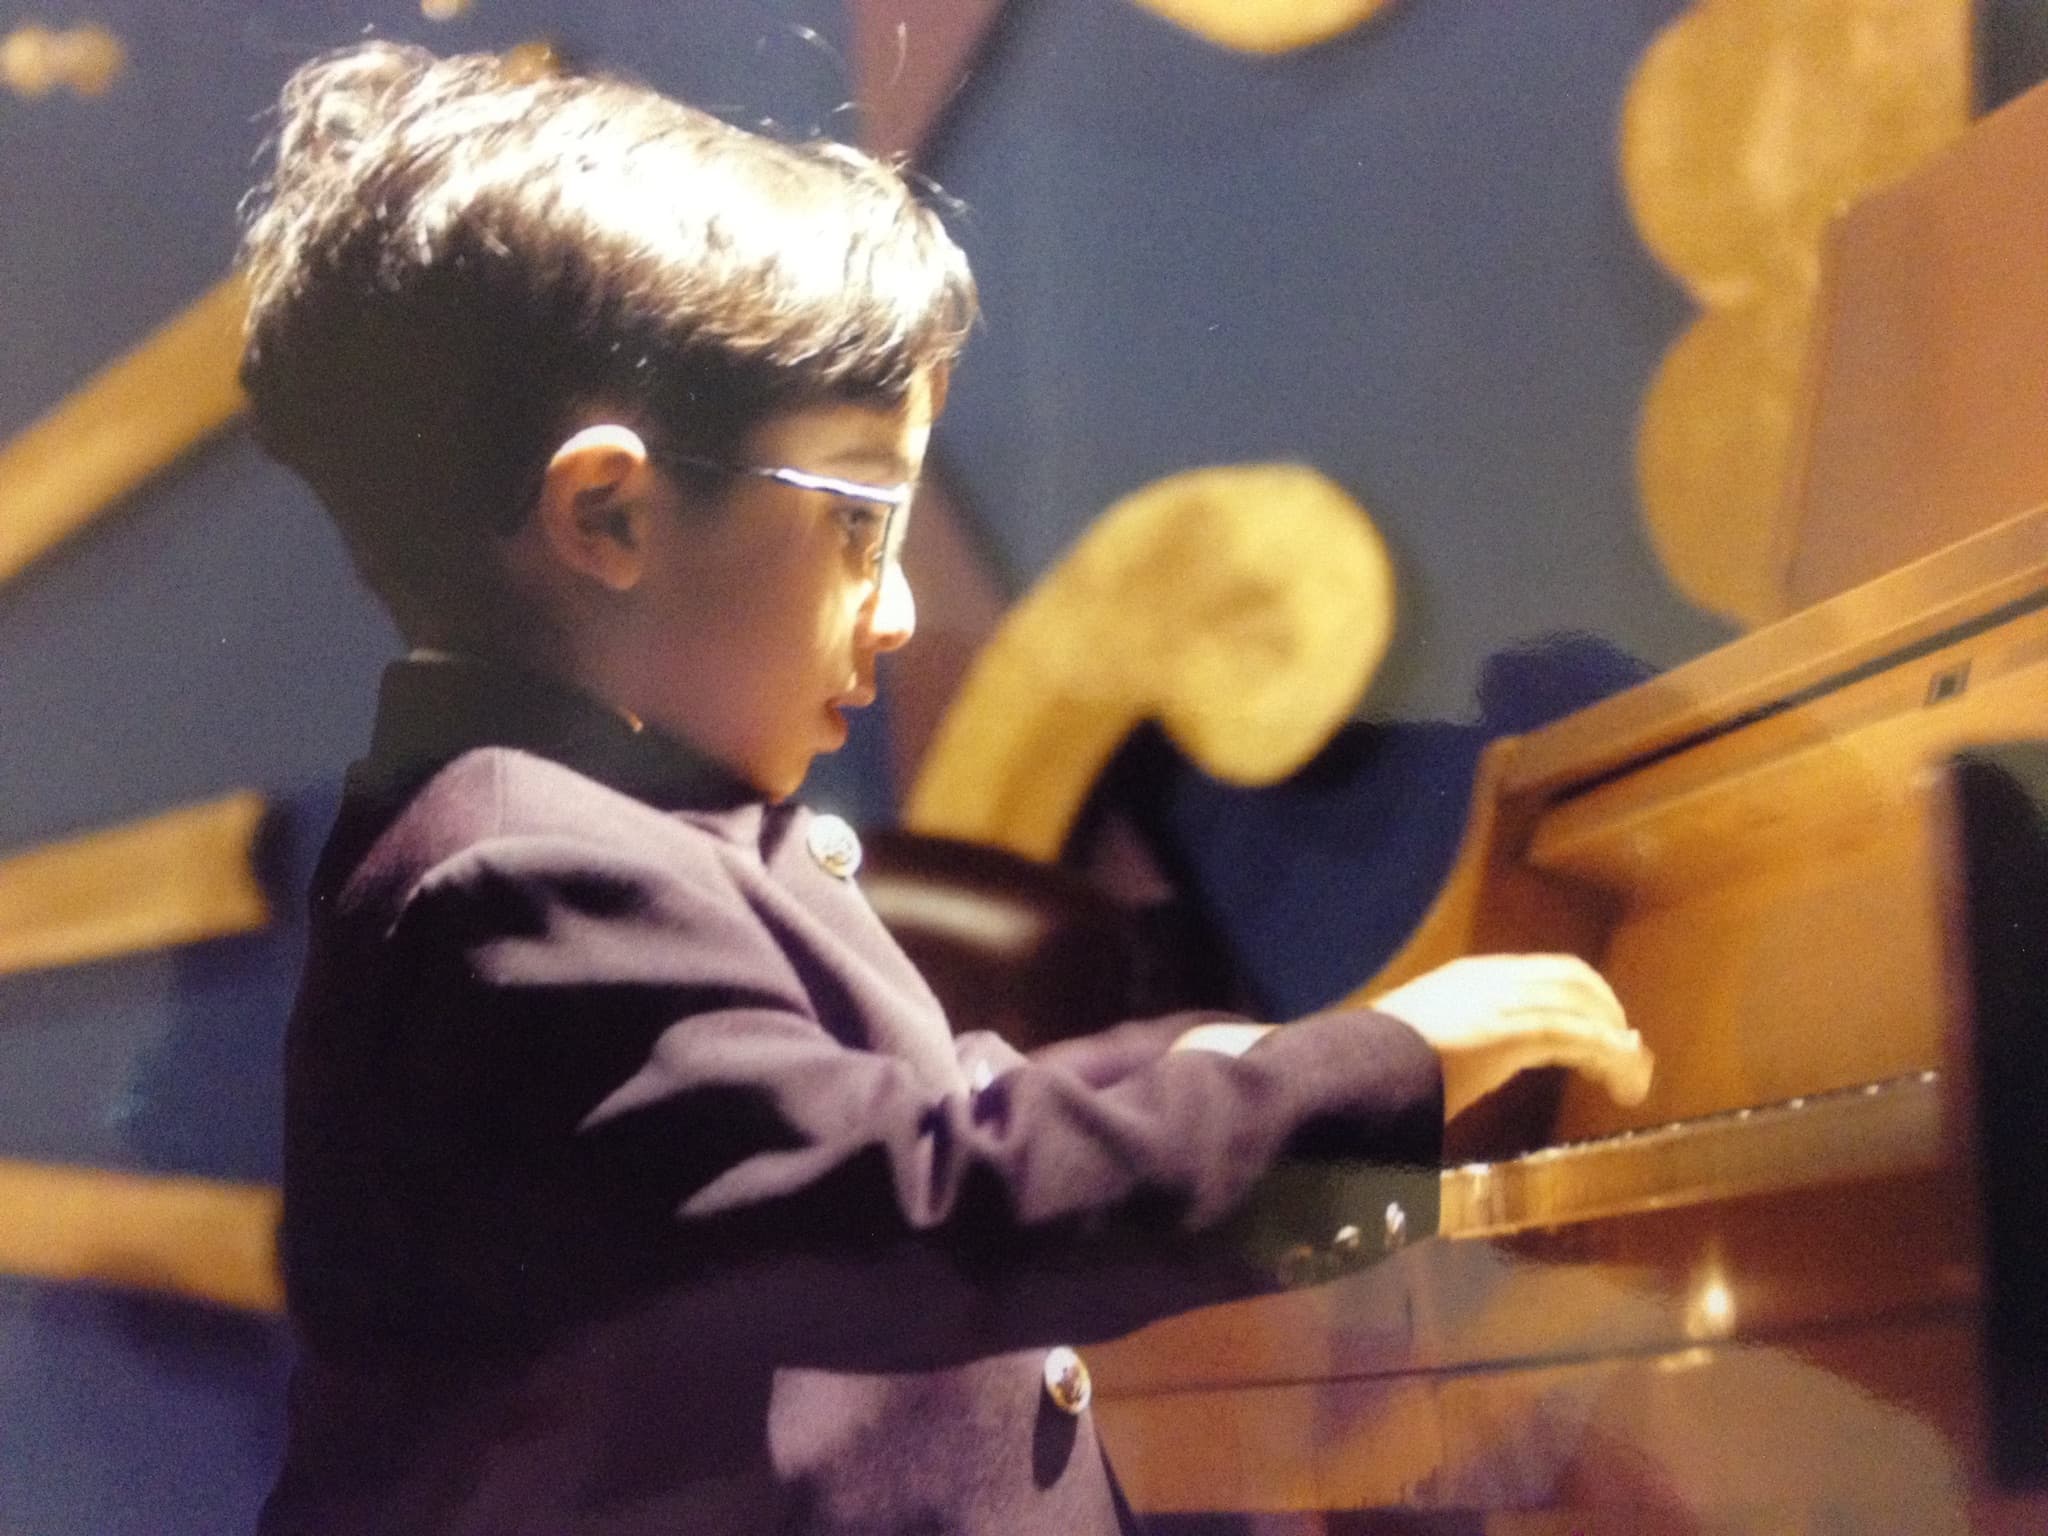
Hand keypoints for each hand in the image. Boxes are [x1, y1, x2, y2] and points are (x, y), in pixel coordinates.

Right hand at [1369, 954, 1652, 1121]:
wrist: (1358, 1066)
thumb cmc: (1375, 1062)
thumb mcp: (1415, 1040)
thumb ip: (1441, 1045)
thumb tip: (1442, 1069)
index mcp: (1470, 977)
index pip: (1542, 972)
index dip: (1578, 997)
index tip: (1592, 1028)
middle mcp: (1494, 979)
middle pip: (1574, 979)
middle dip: (1605, 1010)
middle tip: (1622, 1050)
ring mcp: (1507, 1002)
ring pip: (1585, 1008)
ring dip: (1616, 1042)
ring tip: (1631, 1078)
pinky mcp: (1518, 1032)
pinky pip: (1584, 1040)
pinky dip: (1613, 1060)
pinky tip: (1625, 1084)